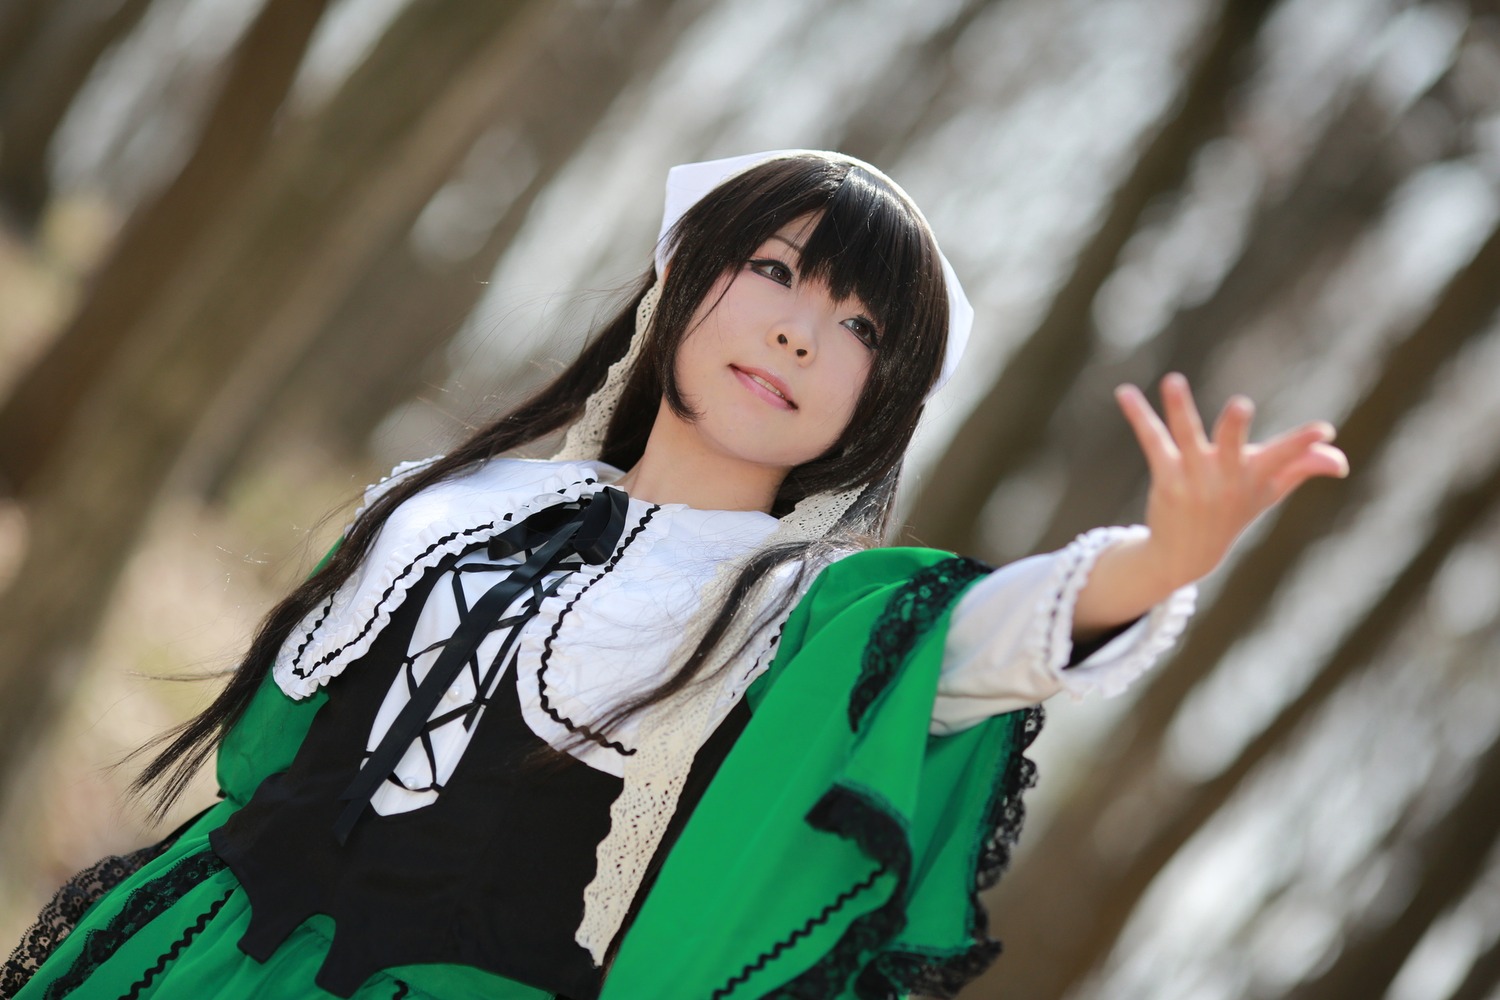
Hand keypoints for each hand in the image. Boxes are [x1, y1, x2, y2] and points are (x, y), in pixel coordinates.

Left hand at [1113, 372, 1348, 591]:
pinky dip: (1139, 415)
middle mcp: (1225, 479)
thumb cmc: (1233, 513)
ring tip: (1173, 380)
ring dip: (1180, 409)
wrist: (1186, 555)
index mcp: (1256, 478)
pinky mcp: (1165, 478)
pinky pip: (1152, 440)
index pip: (1286, 459)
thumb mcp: (1269, 492)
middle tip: (1241, 406)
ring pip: (1187, 437)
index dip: (1305, 445)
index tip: (1325, 431)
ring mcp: (1193, 479)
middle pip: (1233, 448)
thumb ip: (1302, 468)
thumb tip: (1338, 459)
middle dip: (1237, 429)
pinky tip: (1125, 392)